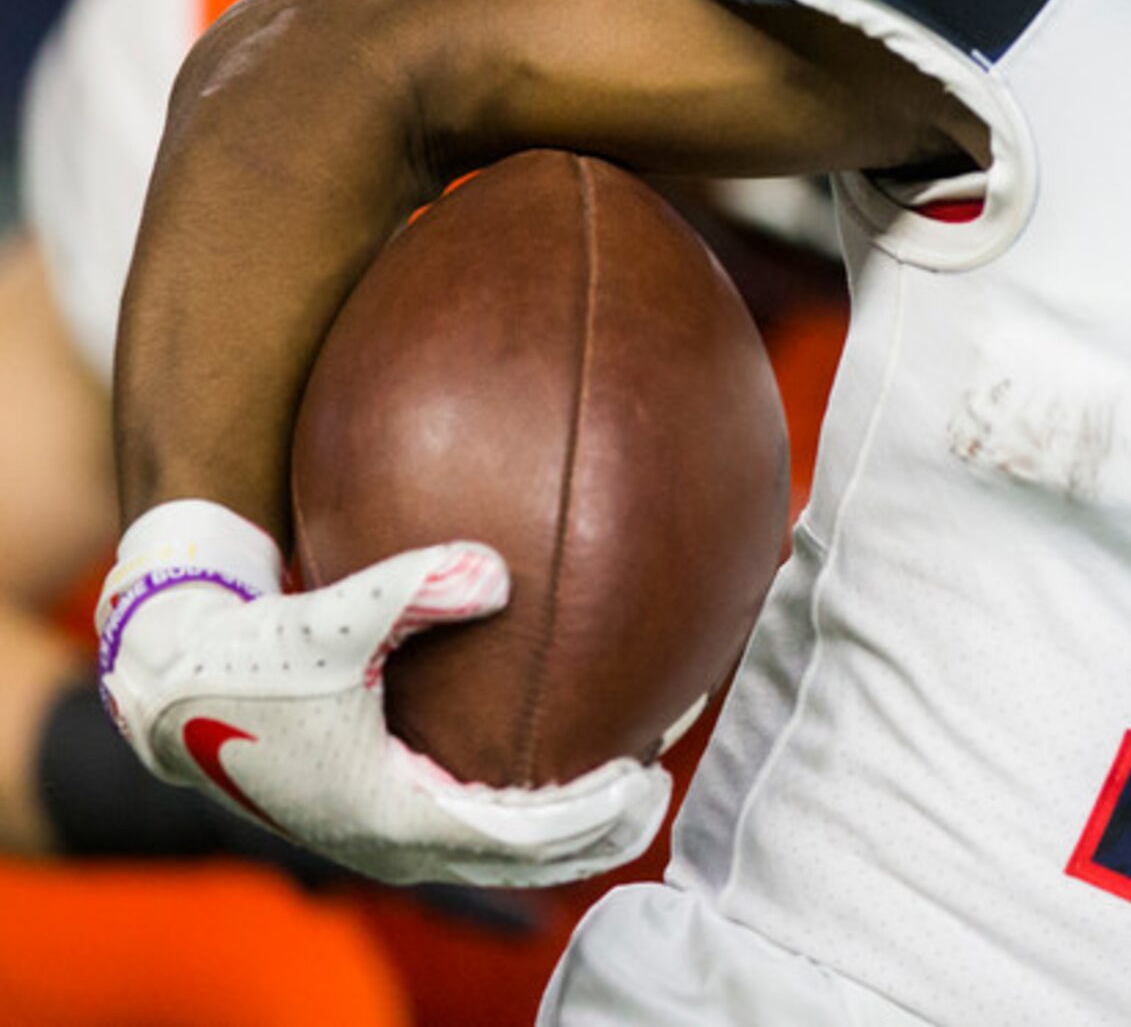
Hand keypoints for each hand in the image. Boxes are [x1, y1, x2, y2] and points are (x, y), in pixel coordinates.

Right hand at [95, 500, 666, 887]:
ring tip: (628, 790)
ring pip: (494, 855)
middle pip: (519, 862)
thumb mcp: (331, 618)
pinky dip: (521, 817)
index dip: (588, 816)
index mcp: (388, 810)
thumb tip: (495, 570)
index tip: (645, 778)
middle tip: (655, 792)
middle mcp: (388, 839)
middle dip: (594, 836)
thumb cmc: (251, 651)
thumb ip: (414, 587)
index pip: (516, 835)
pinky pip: (468, 830)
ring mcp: (379, 834)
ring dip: (562, 834)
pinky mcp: (373, 812)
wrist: (172, 685)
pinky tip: (557, 763)